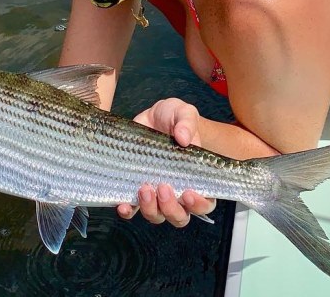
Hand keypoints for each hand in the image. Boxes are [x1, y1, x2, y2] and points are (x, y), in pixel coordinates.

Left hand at [116, 98, 216, 226]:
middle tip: (163, 186)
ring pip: (157, 216)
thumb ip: (187, 122)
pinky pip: (132, 210)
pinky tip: (124, 205)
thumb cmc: (173, 118)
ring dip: (151, 209)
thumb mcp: (183, 112)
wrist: (150, 118)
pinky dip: (128, 211)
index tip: (189, 193)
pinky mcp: (135, 191)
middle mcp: (177, 192)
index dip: (199, 204)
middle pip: (180, 216)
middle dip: (172, 208)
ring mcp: (155, 195)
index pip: (205, 203)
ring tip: (144, 188)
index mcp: (196, 178)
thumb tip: (184, 138)